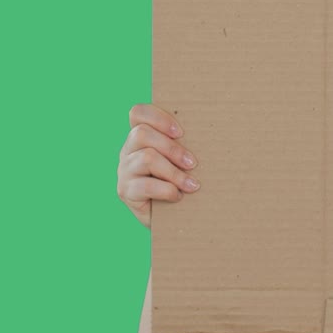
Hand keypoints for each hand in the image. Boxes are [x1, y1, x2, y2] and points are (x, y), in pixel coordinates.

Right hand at [117, 104, 199, 228]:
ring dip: (174, 172)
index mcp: (139, 137)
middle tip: (193, 163)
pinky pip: (146, 185)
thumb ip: (183, 145)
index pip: (137, 113)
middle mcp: (127, 151)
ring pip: (147, 158)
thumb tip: (208, 132)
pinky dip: (167, 190)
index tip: (181, 133)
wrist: (171, 218)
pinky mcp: (125, 191)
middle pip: (142, 134)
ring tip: (192, 185)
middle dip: (172, 148)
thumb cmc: (181, 183)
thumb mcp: (181, 161)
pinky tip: (178, 196)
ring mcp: (124, 170)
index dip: (159, 118)